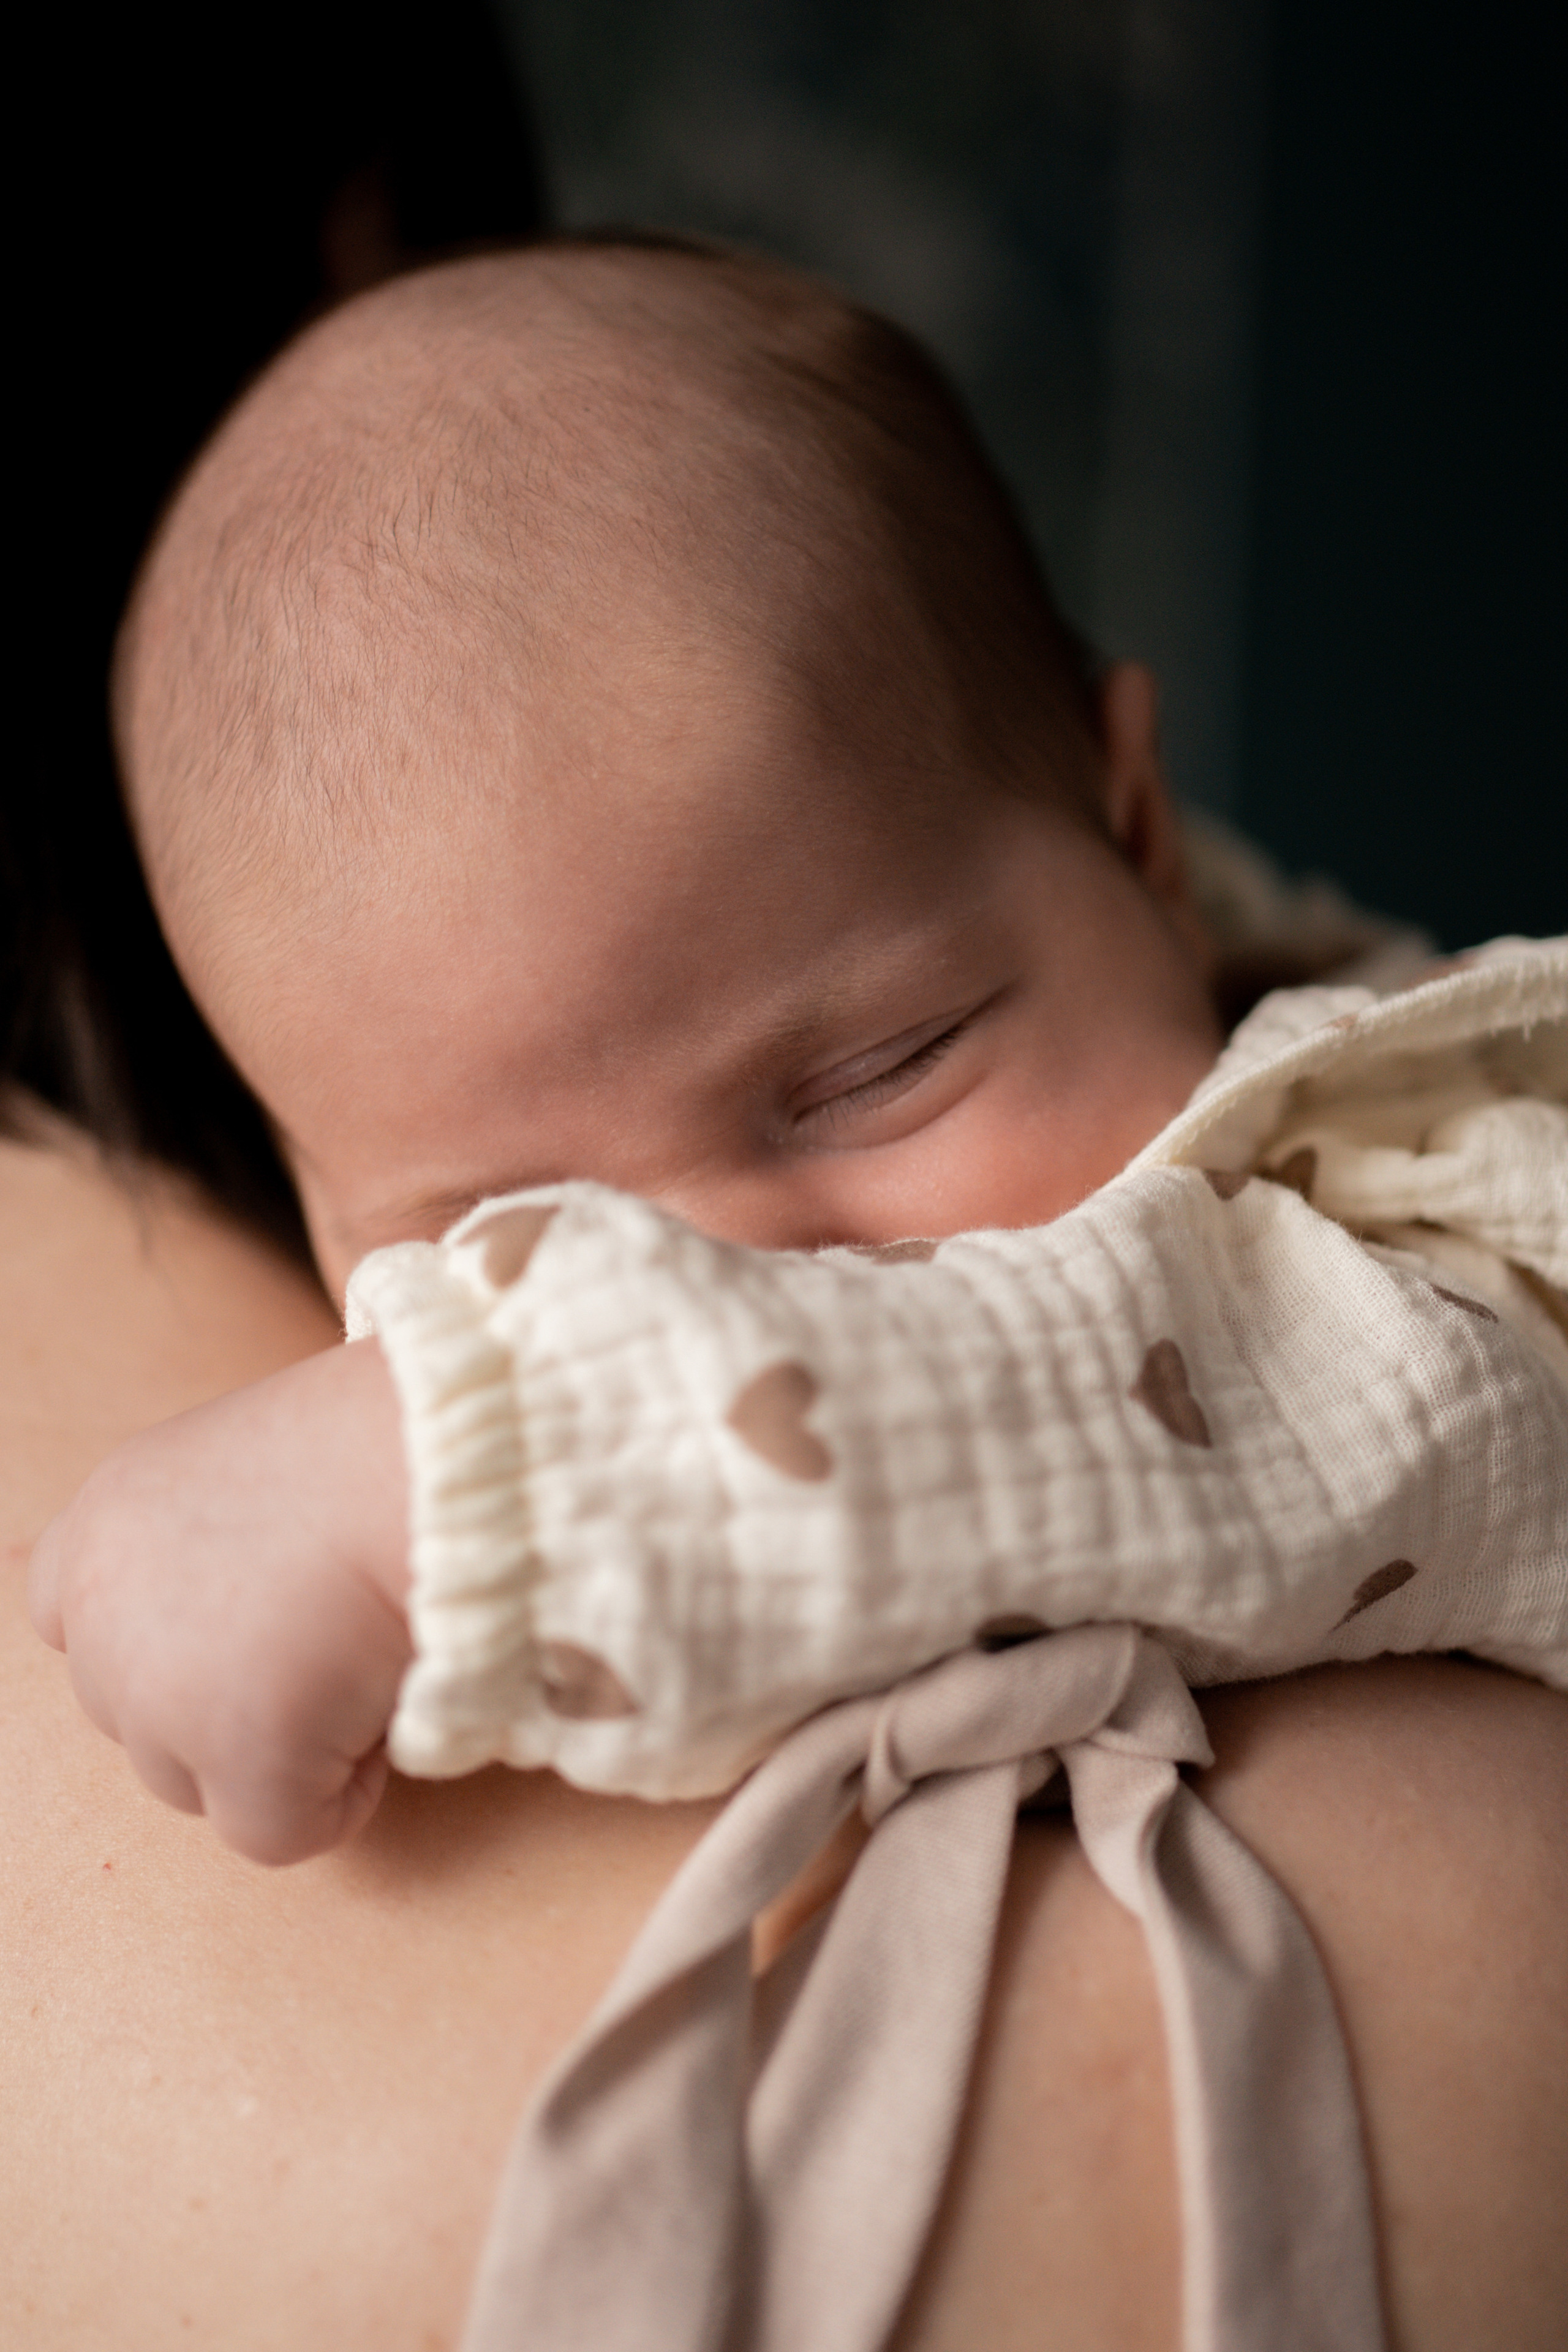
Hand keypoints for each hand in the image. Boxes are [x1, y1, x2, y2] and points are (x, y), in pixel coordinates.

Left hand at [29, 1339, 411, 1864]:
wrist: (440, 1465)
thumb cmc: (379, 1444)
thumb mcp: (252, 1463)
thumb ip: (205, 1544)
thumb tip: (236, 1633)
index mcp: (105, 1523)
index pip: (70, 1618)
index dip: (161, 1634)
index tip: (240, 1620)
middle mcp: (105, 1612)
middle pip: (137, 1714)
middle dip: (223, 1699)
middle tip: (324, 1637)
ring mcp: (157, 1696)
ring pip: (195, 1781)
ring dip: (278, 1747)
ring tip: (359, 1664)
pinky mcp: (237, 1759)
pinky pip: (276, 1831)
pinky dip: (338, 1795)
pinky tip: (383, 1706)